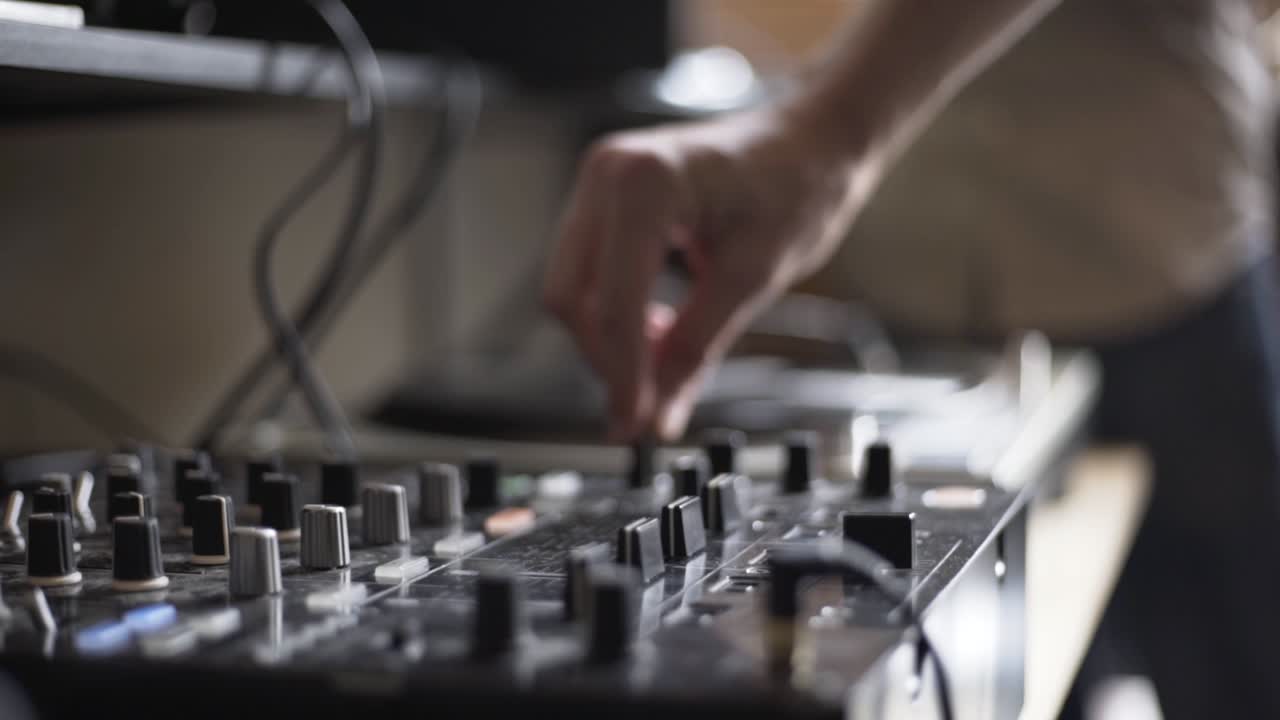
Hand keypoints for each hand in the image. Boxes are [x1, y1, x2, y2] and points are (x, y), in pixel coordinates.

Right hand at [542, 103, 872, 441]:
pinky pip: (588, 268)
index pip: (614, 303)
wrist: (813, 140)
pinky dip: (613, 310)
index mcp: (646, 182)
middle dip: (605, 358)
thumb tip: (657, 416)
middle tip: (648, 405)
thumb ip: (695, 350)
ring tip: (663, 361)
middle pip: (571, 296)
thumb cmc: (798, 184)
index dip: (622, 375)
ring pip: (573, 287)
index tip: (635, 424)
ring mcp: (600, 179)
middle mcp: (608, 172)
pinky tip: (655, 327)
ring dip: (608, 337)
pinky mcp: (605, 195)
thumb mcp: (752, 278)